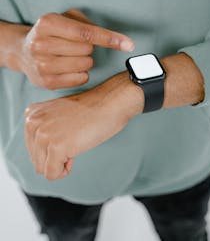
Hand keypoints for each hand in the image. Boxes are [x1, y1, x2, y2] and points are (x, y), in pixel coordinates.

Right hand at [17, 9, 134, 88]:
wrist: (23, 52)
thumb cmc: (52, 33)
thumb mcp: (66, 18)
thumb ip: (88, 24)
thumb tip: (117, 40)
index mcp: (47, 23)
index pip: (86, 33)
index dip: (109, 38)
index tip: (128, 44)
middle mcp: (41, 44)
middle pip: (87, 49)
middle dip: (89, 47)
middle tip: (76, 46)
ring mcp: (42, 65)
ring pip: (85, 65)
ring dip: (85, 60)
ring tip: (71, 56)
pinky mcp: (46, 82)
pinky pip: (80, 79)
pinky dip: (81, 73)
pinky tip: (69, 67)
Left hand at [24, 71, 143, 180]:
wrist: (110, 102)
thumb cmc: (90, 109)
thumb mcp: (57, 113)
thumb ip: (43, 128)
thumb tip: (38, 154)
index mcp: (31, 114)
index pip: (32, 147)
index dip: (52, 146)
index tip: (68, 132)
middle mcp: (32, 123)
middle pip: (36, 159)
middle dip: (55, 156)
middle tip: (74, 138)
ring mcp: (43, 135)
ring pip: (42, 168)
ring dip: (60, 163)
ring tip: (75, 143)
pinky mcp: (56, 147)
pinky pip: (52, 174)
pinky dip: (65, 170)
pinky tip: (76, 153)